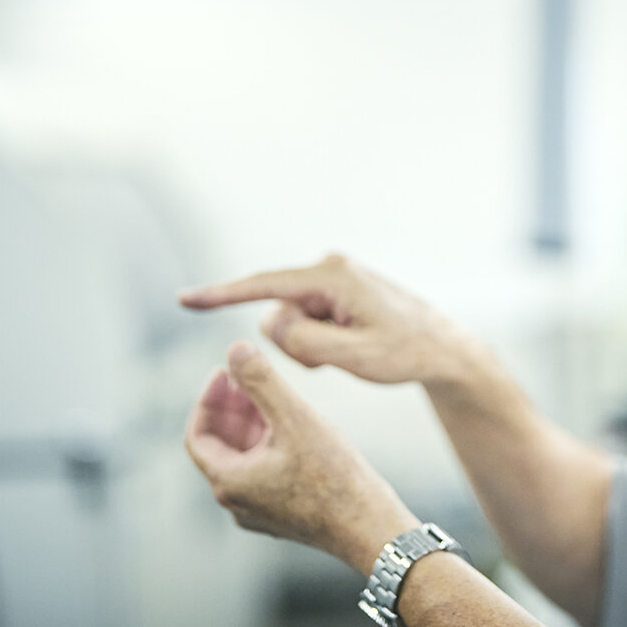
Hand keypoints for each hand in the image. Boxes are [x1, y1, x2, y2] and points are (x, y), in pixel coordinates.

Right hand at [178, 254, 482, 386]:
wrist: (442, 348)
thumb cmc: (405, 353)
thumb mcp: (355, 358)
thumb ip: (304, 343)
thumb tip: (269, 323)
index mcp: (331, 277)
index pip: (263, 286)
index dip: (220, 295)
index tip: (184, 300)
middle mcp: (328, 268)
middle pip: (278, 312)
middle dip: (295, 344)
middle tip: (339, 358)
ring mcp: (332, 277)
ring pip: (291, 322)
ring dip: (309, 346)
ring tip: (352, 350)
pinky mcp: (335, 289)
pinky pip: (306, 322)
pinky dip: (319, 342)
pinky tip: (353, 345)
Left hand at [184, 340, 417, 569]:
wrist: (371, 527)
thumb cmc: (334, 478)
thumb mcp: (295, 418)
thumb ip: (263, 381)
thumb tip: (235, 348)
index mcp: (230, 483)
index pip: (198, 436)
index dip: (207, 399)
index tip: (225, 372)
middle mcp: (238, 503)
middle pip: (220, 446)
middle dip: (232, 407)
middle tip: (248, 374)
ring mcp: (261, 511)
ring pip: (243, 458)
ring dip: (251, 424)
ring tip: (271, 393)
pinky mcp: (283, 514)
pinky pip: (263, 471)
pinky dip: (268, 443)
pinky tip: (293, 423)